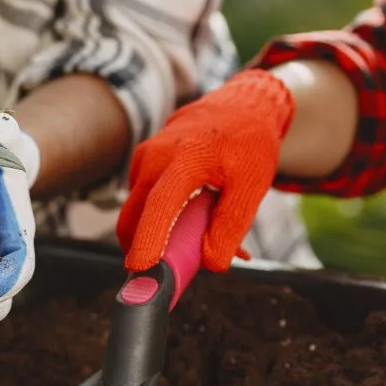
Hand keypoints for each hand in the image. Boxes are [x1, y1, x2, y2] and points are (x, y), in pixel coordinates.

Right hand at [117, 69, 293, 272]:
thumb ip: (231, 226)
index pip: (159, 206)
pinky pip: (142, 201)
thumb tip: (211, 264)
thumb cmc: (248, 144)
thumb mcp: (252, 186)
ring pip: (136, 211)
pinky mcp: (142, 164)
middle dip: (139, 249)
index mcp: (186, 158)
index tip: (141, 269)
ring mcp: (144, 158)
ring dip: (154, 234)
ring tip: (191, 240)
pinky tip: (186, 220)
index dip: (148, 240)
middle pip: (133, 215)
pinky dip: (158, 219)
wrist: (238, 107)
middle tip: (161, 278)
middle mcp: (156, 156)